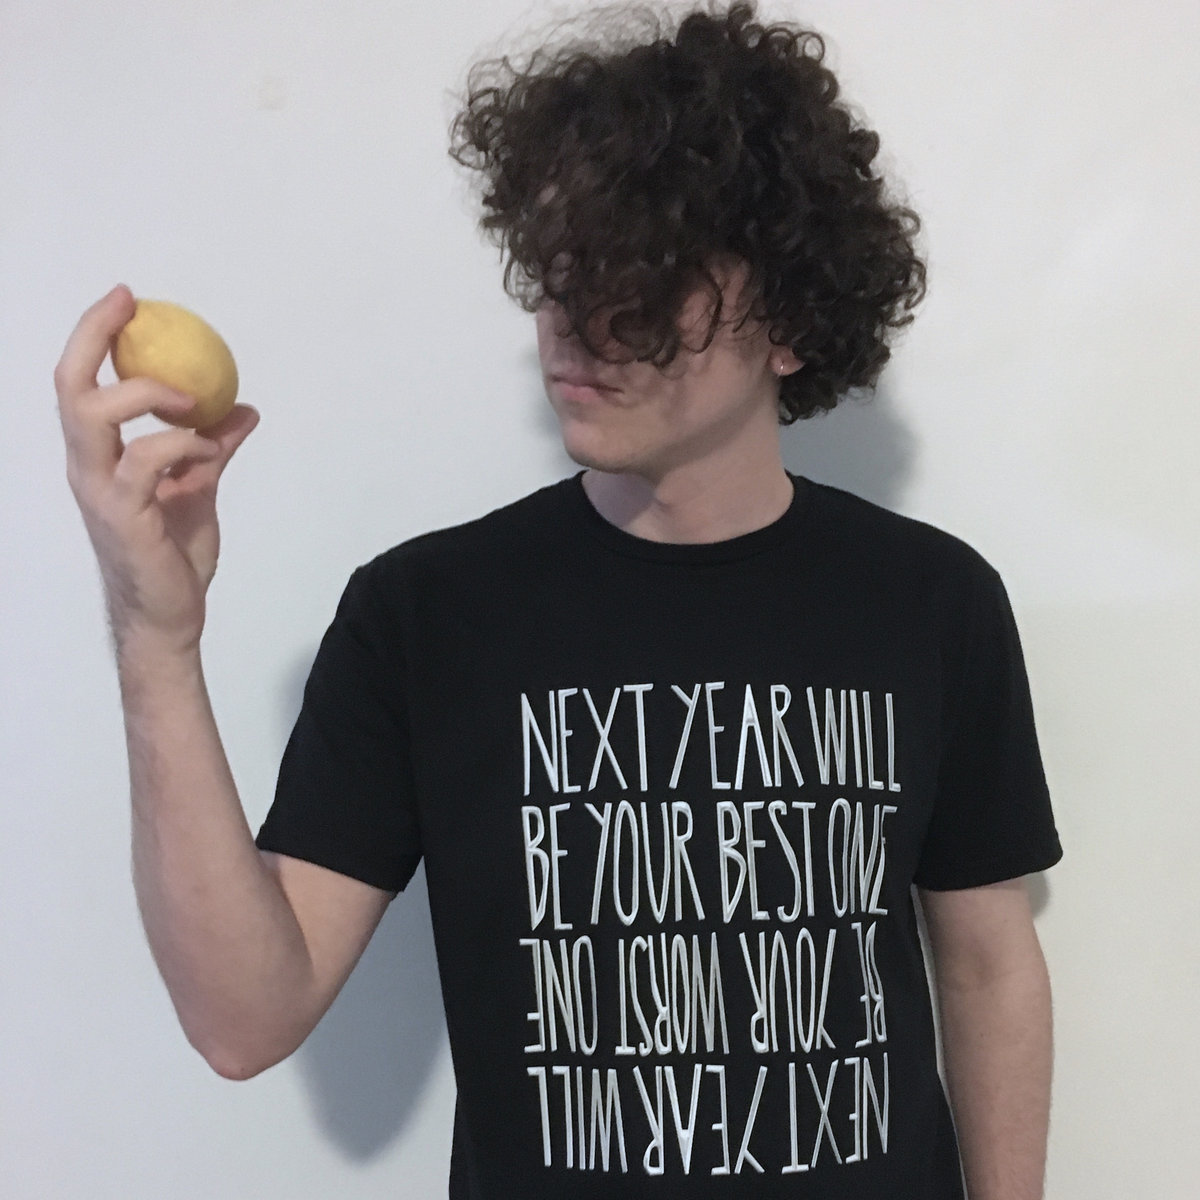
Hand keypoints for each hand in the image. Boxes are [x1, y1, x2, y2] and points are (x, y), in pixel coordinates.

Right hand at [57, 284, 259, 656]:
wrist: (169, 616)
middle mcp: (88, 467)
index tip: (127, 301)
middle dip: (94, 337)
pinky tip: (210, 451)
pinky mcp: (123, 516)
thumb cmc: (172, 556)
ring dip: (148, 395)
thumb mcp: (198, 489)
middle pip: (71, 387)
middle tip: (132, 309)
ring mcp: (101, 491)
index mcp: (98, 456)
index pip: (81, 383)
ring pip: (95, 416)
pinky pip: (145, 459)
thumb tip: (243, 410)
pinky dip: (181, 443)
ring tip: (193, 402)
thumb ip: (213, 449)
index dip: (96, 337)